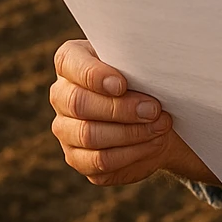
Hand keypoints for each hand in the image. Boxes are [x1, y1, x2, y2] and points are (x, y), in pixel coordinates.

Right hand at [49, 39, 179, 185]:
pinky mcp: (78, 158)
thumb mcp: (138, 62)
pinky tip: (153, 142)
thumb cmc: (143, 77)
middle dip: (121, 108)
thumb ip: (134, 61)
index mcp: (70, 62)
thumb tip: (146, 69)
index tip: (122, 85)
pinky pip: (99, 161)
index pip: (69, 63)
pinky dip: (131, 152)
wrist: (154, 113)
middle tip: (153, 109)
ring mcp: (66, 129)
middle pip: (79, 104)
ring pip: (89, 135)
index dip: (93, 76)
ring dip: (131, 132)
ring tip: (160, 125)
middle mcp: (61, 95)